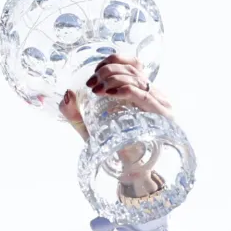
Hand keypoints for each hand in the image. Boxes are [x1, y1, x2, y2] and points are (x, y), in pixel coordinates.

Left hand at [58, 54, 172, 197]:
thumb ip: (73, 113)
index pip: (133, 63)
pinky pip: (144, 96)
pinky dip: (125, 90)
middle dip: (108, 71)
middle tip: (91, 85)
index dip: (114, 60)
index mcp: (139, 91)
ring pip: (137, 78)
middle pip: (133, 68)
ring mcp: (159, 104)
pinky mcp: (162, 116)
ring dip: (113, 79)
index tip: (95, 72)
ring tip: (96, 90)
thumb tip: (67, 94)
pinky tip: (109, 94)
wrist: (128, 170)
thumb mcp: (86, 126)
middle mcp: (152, 94)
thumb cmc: (110, 145)